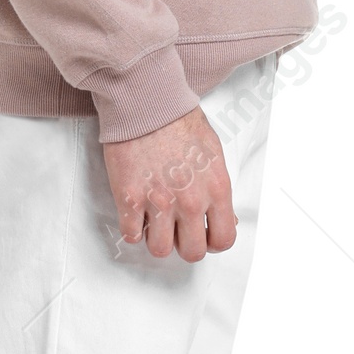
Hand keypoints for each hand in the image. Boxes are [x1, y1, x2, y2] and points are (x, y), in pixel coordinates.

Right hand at [103, 105, 235, 261]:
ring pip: (160, 250)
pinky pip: (131, 235)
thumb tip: (222, 216)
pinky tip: (136, 214)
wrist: (147, 102)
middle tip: (177, 230)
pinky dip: (133, 229)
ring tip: (155, 222)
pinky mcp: (130, 199)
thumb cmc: (179, 121)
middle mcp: (190, 201)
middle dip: (185, 244)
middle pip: (192, 252)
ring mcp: (159, 202)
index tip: (204, 236)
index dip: (213, 242)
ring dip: (157, 239)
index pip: (223, 239)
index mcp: (216, 189)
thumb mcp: (214, 154)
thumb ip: (218, 189)